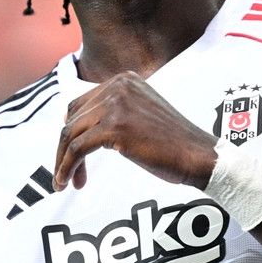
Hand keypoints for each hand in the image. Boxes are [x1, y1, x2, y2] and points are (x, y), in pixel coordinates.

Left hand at [54, 71, 217, 190]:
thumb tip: (79, 129)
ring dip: (63, 161)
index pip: (81, 104)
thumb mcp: (141, 115)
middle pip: (72, 118)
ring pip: (70, 134)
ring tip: (65, 182)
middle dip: (64, 148)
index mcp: (124, 80)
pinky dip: (67, 166)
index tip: (69, 154)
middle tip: (65, 172)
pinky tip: (68, 182)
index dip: (71, 131)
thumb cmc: (174, 144)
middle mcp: (118, 86)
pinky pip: (77, 148)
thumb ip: (115, 113)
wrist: (198, 155)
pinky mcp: (114, 128)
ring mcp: (116, 105)